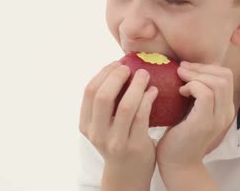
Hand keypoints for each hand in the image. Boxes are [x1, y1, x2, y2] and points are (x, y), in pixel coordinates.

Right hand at [79, 62, 158, 189]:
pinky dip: (148, 98)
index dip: (103, 73)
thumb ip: (105, 103)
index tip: (116, 64)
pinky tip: (154, 91)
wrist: (128, 175)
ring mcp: (116, 142)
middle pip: (103, 97)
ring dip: (137, 85)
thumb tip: (117, 67)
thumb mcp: (103, 125)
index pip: (89, 91)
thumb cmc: (118, 141)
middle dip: (117, 76)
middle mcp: (98, 134)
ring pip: (126, 106)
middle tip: (129, 67)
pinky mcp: (135, 146)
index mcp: (86, 125)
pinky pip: (142, 116)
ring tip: (145, 74)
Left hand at [156, 61, 235, 171]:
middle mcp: (226, 112)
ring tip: (180, 80)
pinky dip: (192, 86)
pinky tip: (180, 92)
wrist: (176, 163)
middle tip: (181, 70)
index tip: (186, 68)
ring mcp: (218, 118)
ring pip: (218, 83)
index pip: (226, 76)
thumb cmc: (179, 134)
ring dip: (196, 75)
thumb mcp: (190, 108)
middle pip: (225, 76)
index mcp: (225, 107)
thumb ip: (195, 91)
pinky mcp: (205, 123)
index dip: (206, 67)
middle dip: (201, 68)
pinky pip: (205, 94)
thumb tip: (184, 66)